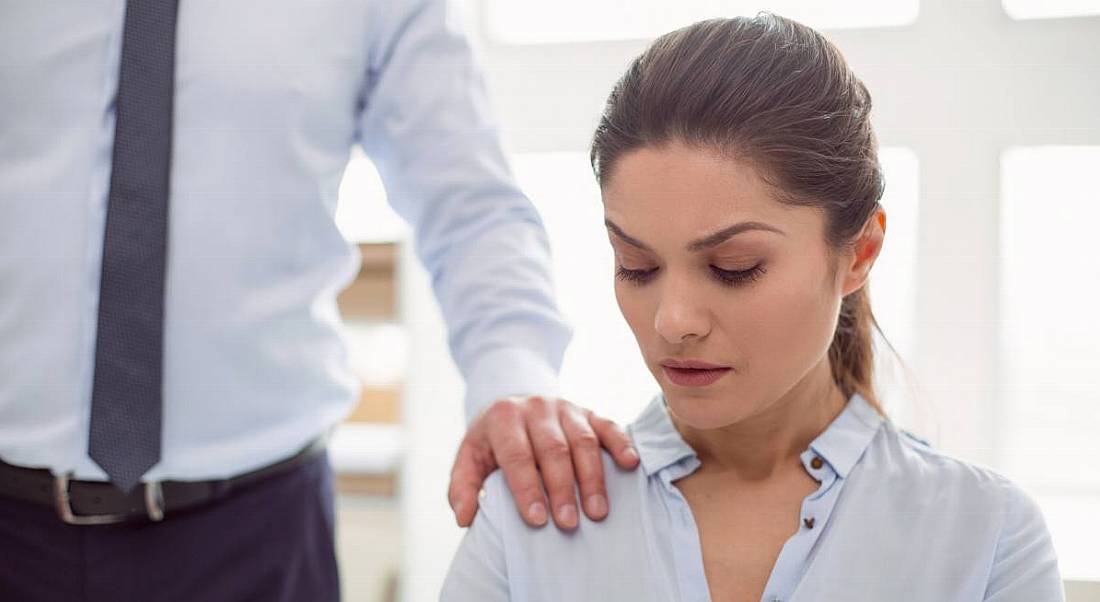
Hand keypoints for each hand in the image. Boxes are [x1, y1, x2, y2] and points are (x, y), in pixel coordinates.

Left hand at [448, 395, 639, 529]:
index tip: (537, 520)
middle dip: (562, 488)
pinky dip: (621, 444)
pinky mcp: (589, 412)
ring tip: (597, 512)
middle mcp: (536, 408)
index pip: (517, 455)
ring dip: (592, 478)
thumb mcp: (470, 458)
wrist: (515, 408)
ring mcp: (566, 408)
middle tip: (568, 523)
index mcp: (504, 417)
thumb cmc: (493, 443)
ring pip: (583, 441)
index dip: (527, 488)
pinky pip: (608, 425)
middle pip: (553, 450)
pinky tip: (630, 465)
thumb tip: (465, 517)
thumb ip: (463, 487)